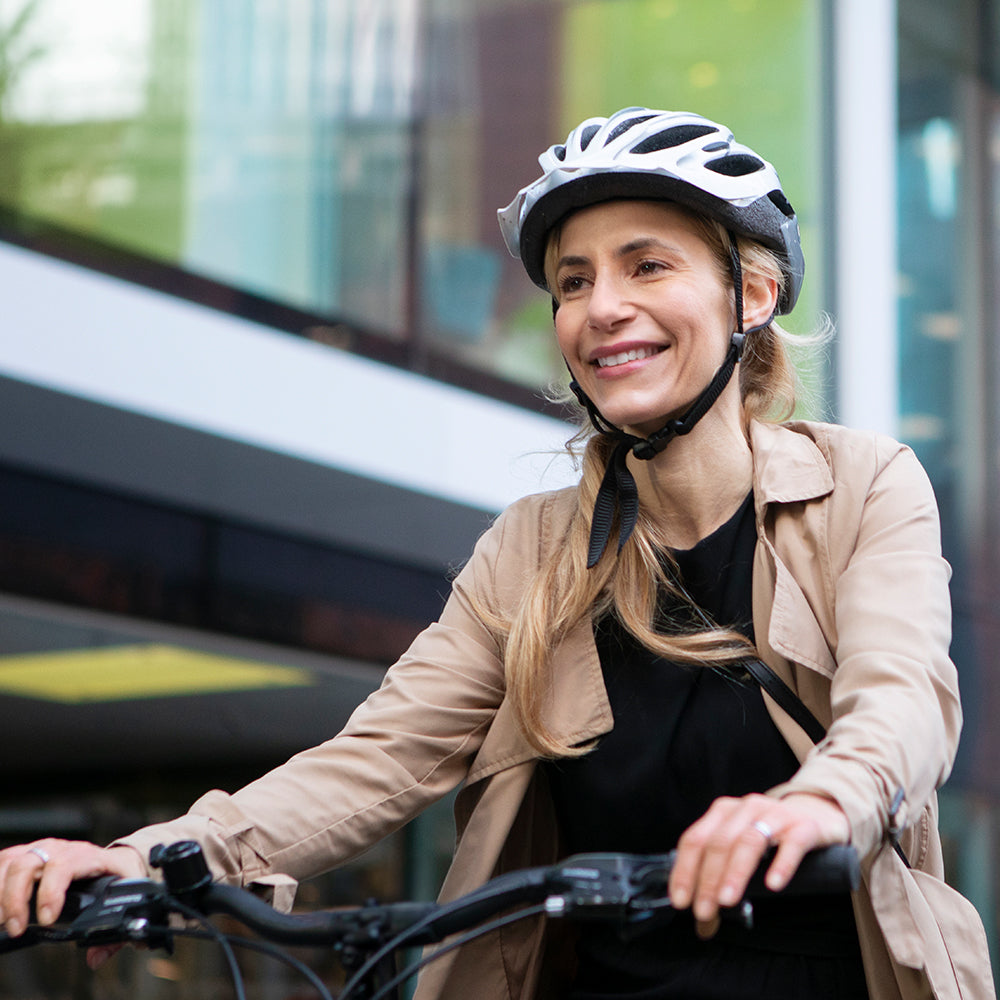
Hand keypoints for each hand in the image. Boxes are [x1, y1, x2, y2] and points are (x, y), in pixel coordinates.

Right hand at [0, 838, 145, 964]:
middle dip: (15, 899)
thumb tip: (96, 957)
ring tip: (3, 921)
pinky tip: (0, 905)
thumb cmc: (117, 876)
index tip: (46, 920)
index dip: (50, 892)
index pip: (63, 867)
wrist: (116, 861)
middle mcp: (60, 849)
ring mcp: (42, 850)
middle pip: (28, 865)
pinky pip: (5, 862)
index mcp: (87, 856)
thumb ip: (112, 932)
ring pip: (12, 863)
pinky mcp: (27, 855)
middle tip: (15, 928)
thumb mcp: (124, 896)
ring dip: (2, 893)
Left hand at [667, 792, 849, 936]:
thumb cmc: (770, 838)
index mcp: (723, 812)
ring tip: (727, 901)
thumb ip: (720, 879)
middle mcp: (745, 808)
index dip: (684, 870)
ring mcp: (775, 814)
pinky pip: (792, 844)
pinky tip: (773, 885)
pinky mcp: (804, 826)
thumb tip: (704, 924)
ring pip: (750, 841)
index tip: (680, 901)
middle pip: (720, 843)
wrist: (816, 815)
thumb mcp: (740, 852)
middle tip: (704, 912)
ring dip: (735, 873)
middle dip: (708, 880)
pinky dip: (781, 864)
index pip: (695, 840)